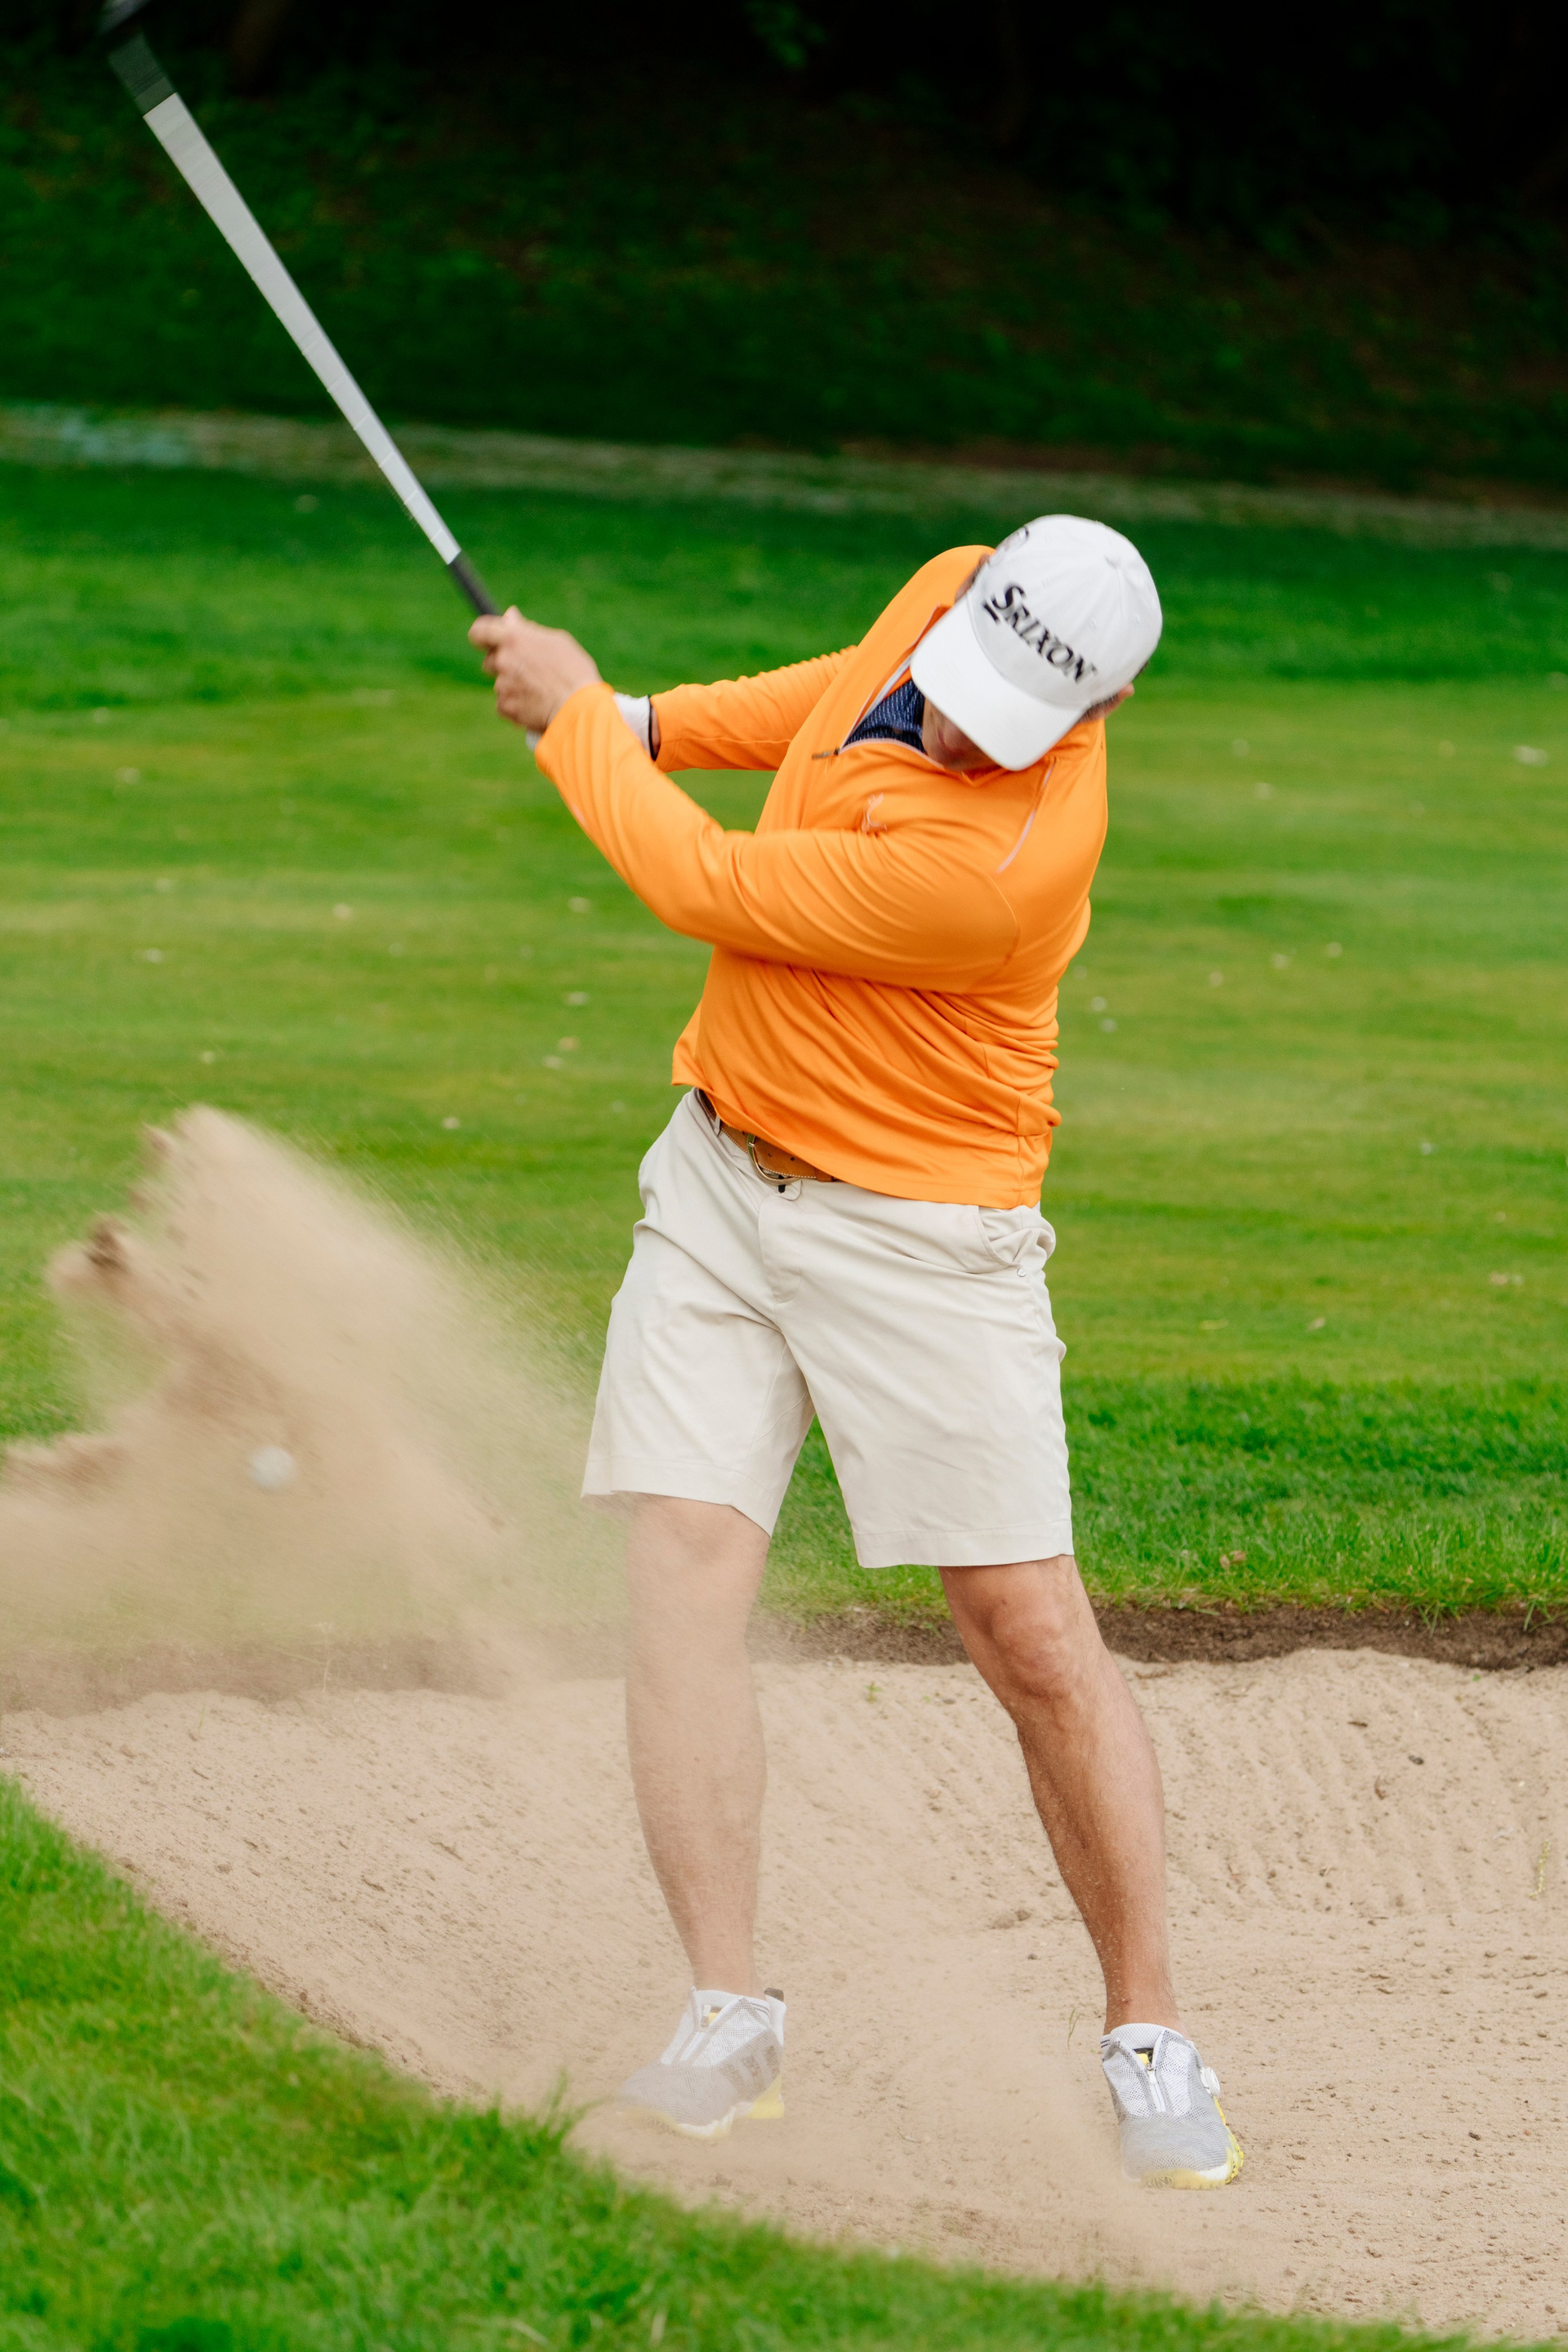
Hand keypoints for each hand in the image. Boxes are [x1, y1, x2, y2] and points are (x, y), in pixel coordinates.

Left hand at [469, 607, 600, 734]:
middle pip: (490, 660)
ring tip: (540, 691)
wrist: (579, 709)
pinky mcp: (505, 707)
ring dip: (513, 686)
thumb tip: (510, 616)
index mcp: (514, 638)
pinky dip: (516, 705)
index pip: (480, 631)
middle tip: (528, 670)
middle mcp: (503, 660)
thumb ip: (527, 629)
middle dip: (504, 664)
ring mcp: (502, 685)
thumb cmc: (574, 672)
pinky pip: (504, 704)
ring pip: (501, 683)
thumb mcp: (556, 641)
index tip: (486, 640)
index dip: (482, 635)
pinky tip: (536, 704)